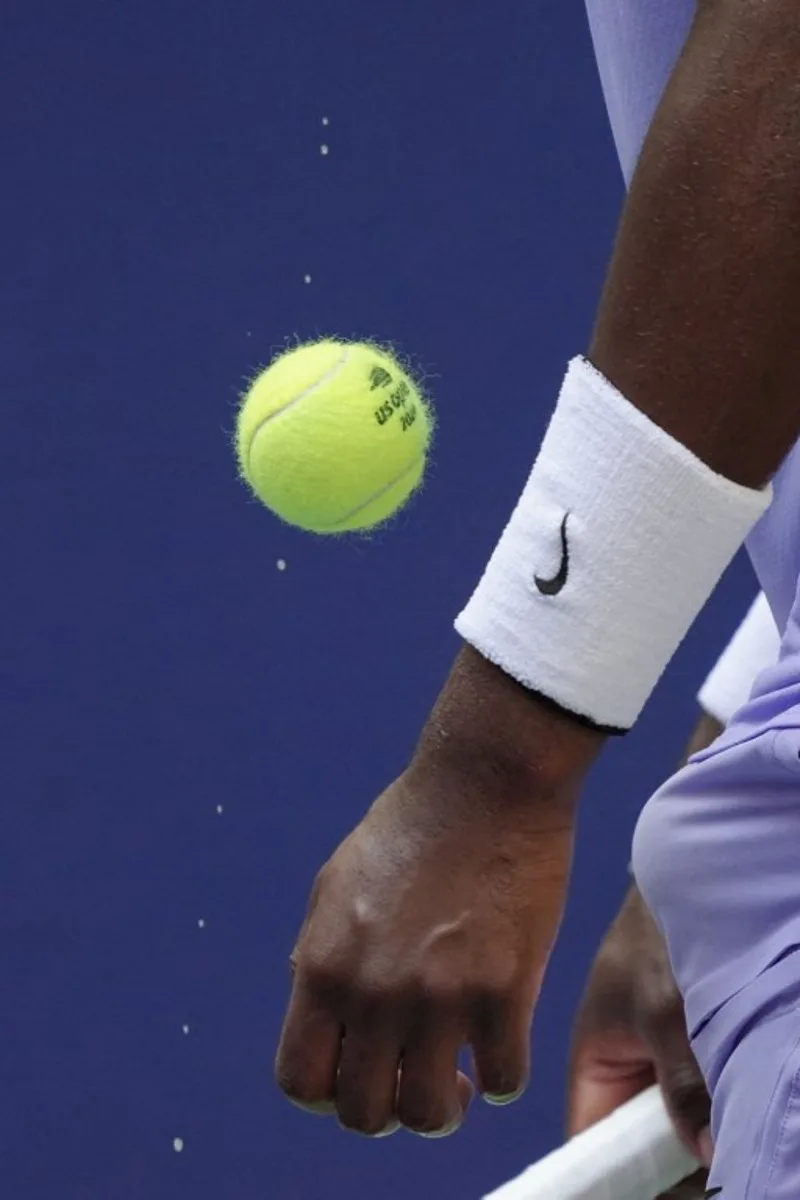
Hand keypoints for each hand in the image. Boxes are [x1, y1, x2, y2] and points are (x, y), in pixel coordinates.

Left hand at [276, 647, 602, 1136]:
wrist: (484, 783)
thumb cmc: (412, 824)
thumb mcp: (338, 881)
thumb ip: (320, 950)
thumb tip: (313, 999)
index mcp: (326, 965)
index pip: (301, 1081)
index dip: (327, 1096)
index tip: (359, 1074)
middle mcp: (374, 991)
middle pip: (363, 1112)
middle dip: (385, 1107)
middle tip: (410, 1076)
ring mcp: (441, 995)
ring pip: (429, 1114)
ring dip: (442, 1108)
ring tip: (454, 1076)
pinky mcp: (505, 989)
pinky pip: (503, 1080)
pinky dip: (500, 1077)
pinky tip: (499, 1044)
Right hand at [568, 886, 711, 1198]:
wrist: (688, 881)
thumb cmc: (654, 935)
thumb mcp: (662, 1008)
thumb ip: (678, 1082)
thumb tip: (705, 1155)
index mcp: (594, 1066)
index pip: (590, 1145)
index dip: (611, 1182)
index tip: (653, 1199)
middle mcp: (626, 1077)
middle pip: (639, 1149)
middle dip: (672, 1169)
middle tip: (717, 1176)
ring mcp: (661, 1069)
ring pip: (677, 1131)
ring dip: (704, 1141)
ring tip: (735, 1149)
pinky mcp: (695, 1059)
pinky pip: (705, 1105)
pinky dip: (722, 1117)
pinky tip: (742, 1123)